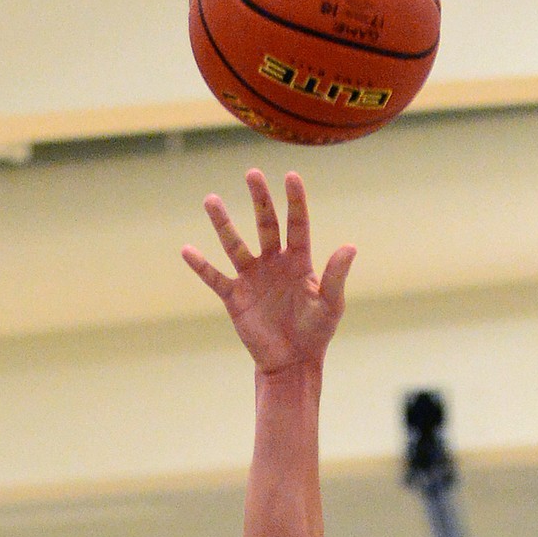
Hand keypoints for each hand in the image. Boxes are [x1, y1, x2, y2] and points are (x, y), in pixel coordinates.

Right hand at [181, 169, 355, 374]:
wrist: (293, 363)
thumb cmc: (316, 333)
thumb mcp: (330, 304)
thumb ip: (336, 275)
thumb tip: (350, 247)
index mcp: (299, 261)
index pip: (297, 224)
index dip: (295, 201)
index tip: (291, 176)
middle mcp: (274, 263)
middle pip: (266, 224)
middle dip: (260, 200)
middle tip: (252, 173)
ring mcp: (252, 278)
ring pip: (235, 244)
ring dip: (223, 223)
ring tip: (211, 199)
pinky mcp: (235, 297)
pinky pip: (215, 278)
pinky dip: (201, 266)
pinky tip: (187, 250)